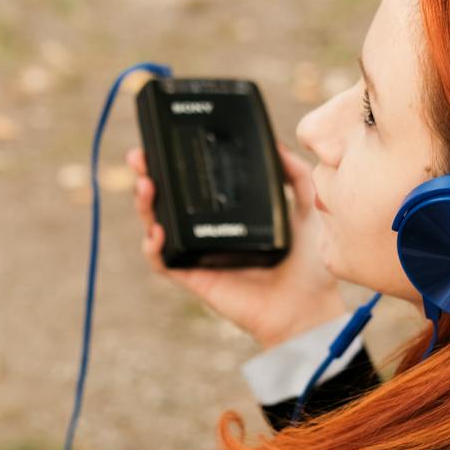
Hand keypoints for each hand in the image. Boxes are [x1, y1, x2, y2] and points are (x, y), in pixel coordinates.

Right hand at [127, 142, 348, 350]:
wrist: (308, 307)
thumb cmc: (309, 266)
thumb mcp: (305, 209)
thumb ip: (296, 176)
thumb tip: (278, 144)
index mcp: (229, 215)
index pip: (194, 185)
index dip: (174, 165)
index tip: (164, 142)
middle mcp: (209, 232)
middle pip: (167, 201)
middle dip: (148, 176)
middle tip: (140, 156)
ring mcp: (199, 255)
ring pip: (158, 226)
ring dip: (145, 205)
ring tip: (145, 184)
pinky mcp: (195, 278)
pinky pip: (164, 262)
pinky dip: (153, 247)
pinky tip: (158, 231)